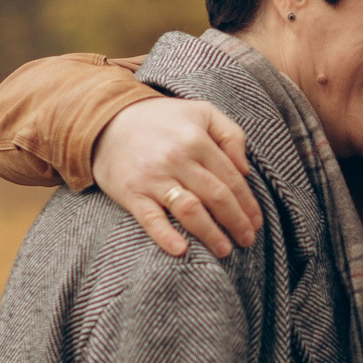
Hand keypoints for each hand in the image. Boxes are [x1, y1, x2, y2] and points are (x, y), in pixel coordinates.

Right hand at [94, 97, 260, 259]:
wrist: (106, 120)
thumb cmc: (161, 120)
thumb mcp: (202, 112)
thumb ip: (231, 134)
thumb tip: (246, 169)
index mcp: (197, 140)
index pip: (231, 179)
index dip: (248, 204)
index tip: (256, 223)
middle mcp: (177, 159)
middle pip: (216, 197)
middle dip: (236, 222)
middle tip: (247, 240)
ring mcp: (153, 177)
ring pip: (190, 210)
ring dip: (211, 233)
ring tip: (225, 250)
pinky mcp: (131, 193)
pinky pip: (150, 219)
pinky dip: (165, 236)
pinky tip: (181, 250)